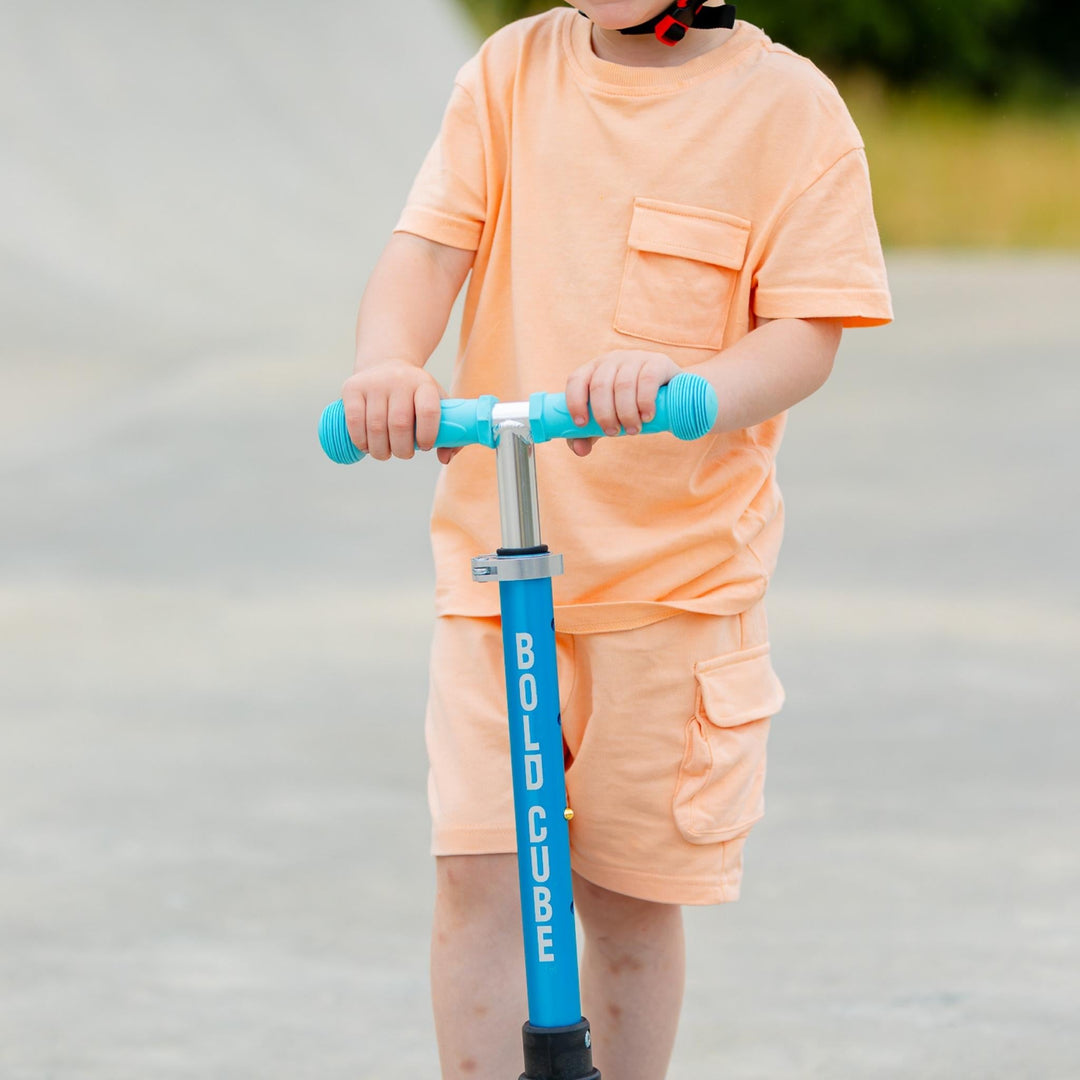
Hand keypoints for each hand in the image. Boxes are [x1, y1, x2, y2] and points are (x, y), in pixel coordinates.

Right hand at [341, 360, 449, 461]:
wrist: (386, 365)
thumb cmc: (415, 395)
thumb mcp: (436, 404)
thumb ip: (449, 432)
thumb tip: (445, 459)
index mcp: (424, 384)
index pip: (428, 412)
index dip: (427, 435)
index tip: (425, 446)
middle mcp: (399, 380)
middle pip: (400, 425)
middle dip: (402, 449)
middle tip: (404, 453)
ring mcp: (374, 383)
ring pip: (376, 427)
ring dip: (380, 450)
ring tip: (385, 453)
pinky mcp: (352, 388)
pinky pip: (354, 421)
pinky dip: (360, 441)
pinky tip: (367, 446)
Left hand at [563, 349, 681, 456]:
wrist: (670, 395)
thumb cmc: (630, 406)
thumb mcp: (609, 418)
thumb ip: (589, 434)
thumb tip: (580, 450)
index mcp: (594, 370)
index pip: (576, 379)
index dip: (575, 401)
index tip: (582, 424)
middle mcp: (612, 360)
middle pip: (600, 385)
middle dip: (604, 414)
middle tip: (613, 433)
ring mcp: (635, 358)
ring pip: (623, 385)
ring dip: (626, 413)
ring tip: (633, 430)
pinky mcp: (657, 362)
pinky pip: (647, 380)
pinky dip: (644, 402)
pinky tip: (646, 417)